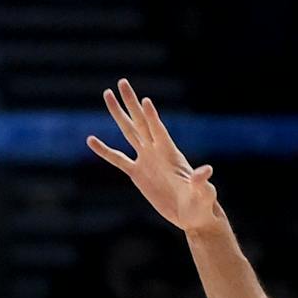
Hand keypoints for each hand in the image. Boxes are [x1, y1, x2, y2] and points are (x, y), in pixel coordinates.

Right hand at [86, 77, 219, 234]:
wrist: (191, 215)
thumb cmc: (201, 204)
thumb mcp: (203, 194)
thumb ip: (202, 182)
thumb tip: (206, 171)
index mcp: (171, 153)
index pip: (159, 131)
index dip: (152, 117)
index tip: (144, 100)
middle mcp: (157, 151)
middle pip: (141, 122)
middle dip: (131, 103)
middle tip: (122, 82)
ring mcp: (146, 160)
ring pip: (129, 132)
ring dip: (118, 114)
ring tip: (107, 95)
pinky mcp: (137, 173)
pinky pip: (117, 159)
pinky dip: (104, 150)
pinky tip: (91, 140)